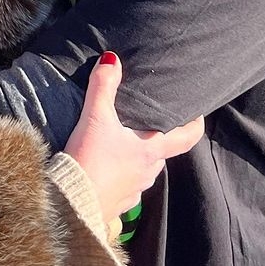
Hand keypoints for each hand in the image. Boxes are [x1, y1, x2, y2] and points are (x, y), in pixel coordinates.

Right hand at [64, 54, 204, 229]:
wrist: (69, 205)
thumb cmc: (89, 161)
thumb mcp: (95, 119)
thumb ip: (103, 87)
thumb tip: (111, 59)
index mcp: (151, 151)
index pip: (188, 138)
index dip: (195, 124)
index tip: (195, 113)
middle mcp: (148, 172)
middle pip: (162, 152)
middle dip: (156, 137)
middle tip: (146, 121)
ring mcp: (134, 191)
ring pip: (143, 169)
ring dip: (137, 157)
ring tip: (122, 142)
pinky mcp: (117, 203)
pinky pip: (125, 186)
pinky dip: (120, 175)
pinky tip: (104, 167)